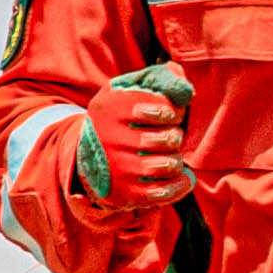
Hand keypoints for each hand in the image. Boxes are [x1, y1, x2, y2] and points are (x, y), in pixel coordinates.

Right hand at [75, 64, 193, 206]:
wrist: (86, 157)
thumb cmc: (117, 117)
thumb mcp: (128, 88)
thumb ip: (159, 78)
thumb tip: (185, 91)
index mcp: (111, 107)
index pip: (165, 106)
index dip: (174, 110)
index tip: (166, 114)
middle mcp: (111, 139)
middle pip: (170, 137)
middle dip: (174, 135)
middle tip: (164, 136)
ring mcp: (118, 169)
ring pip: (170, 164)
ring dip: (174, 159)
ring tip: (164, 155)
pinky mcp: (125, 194)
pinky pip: (165, 191)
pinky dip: (180, 183)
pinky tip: (179, 176)